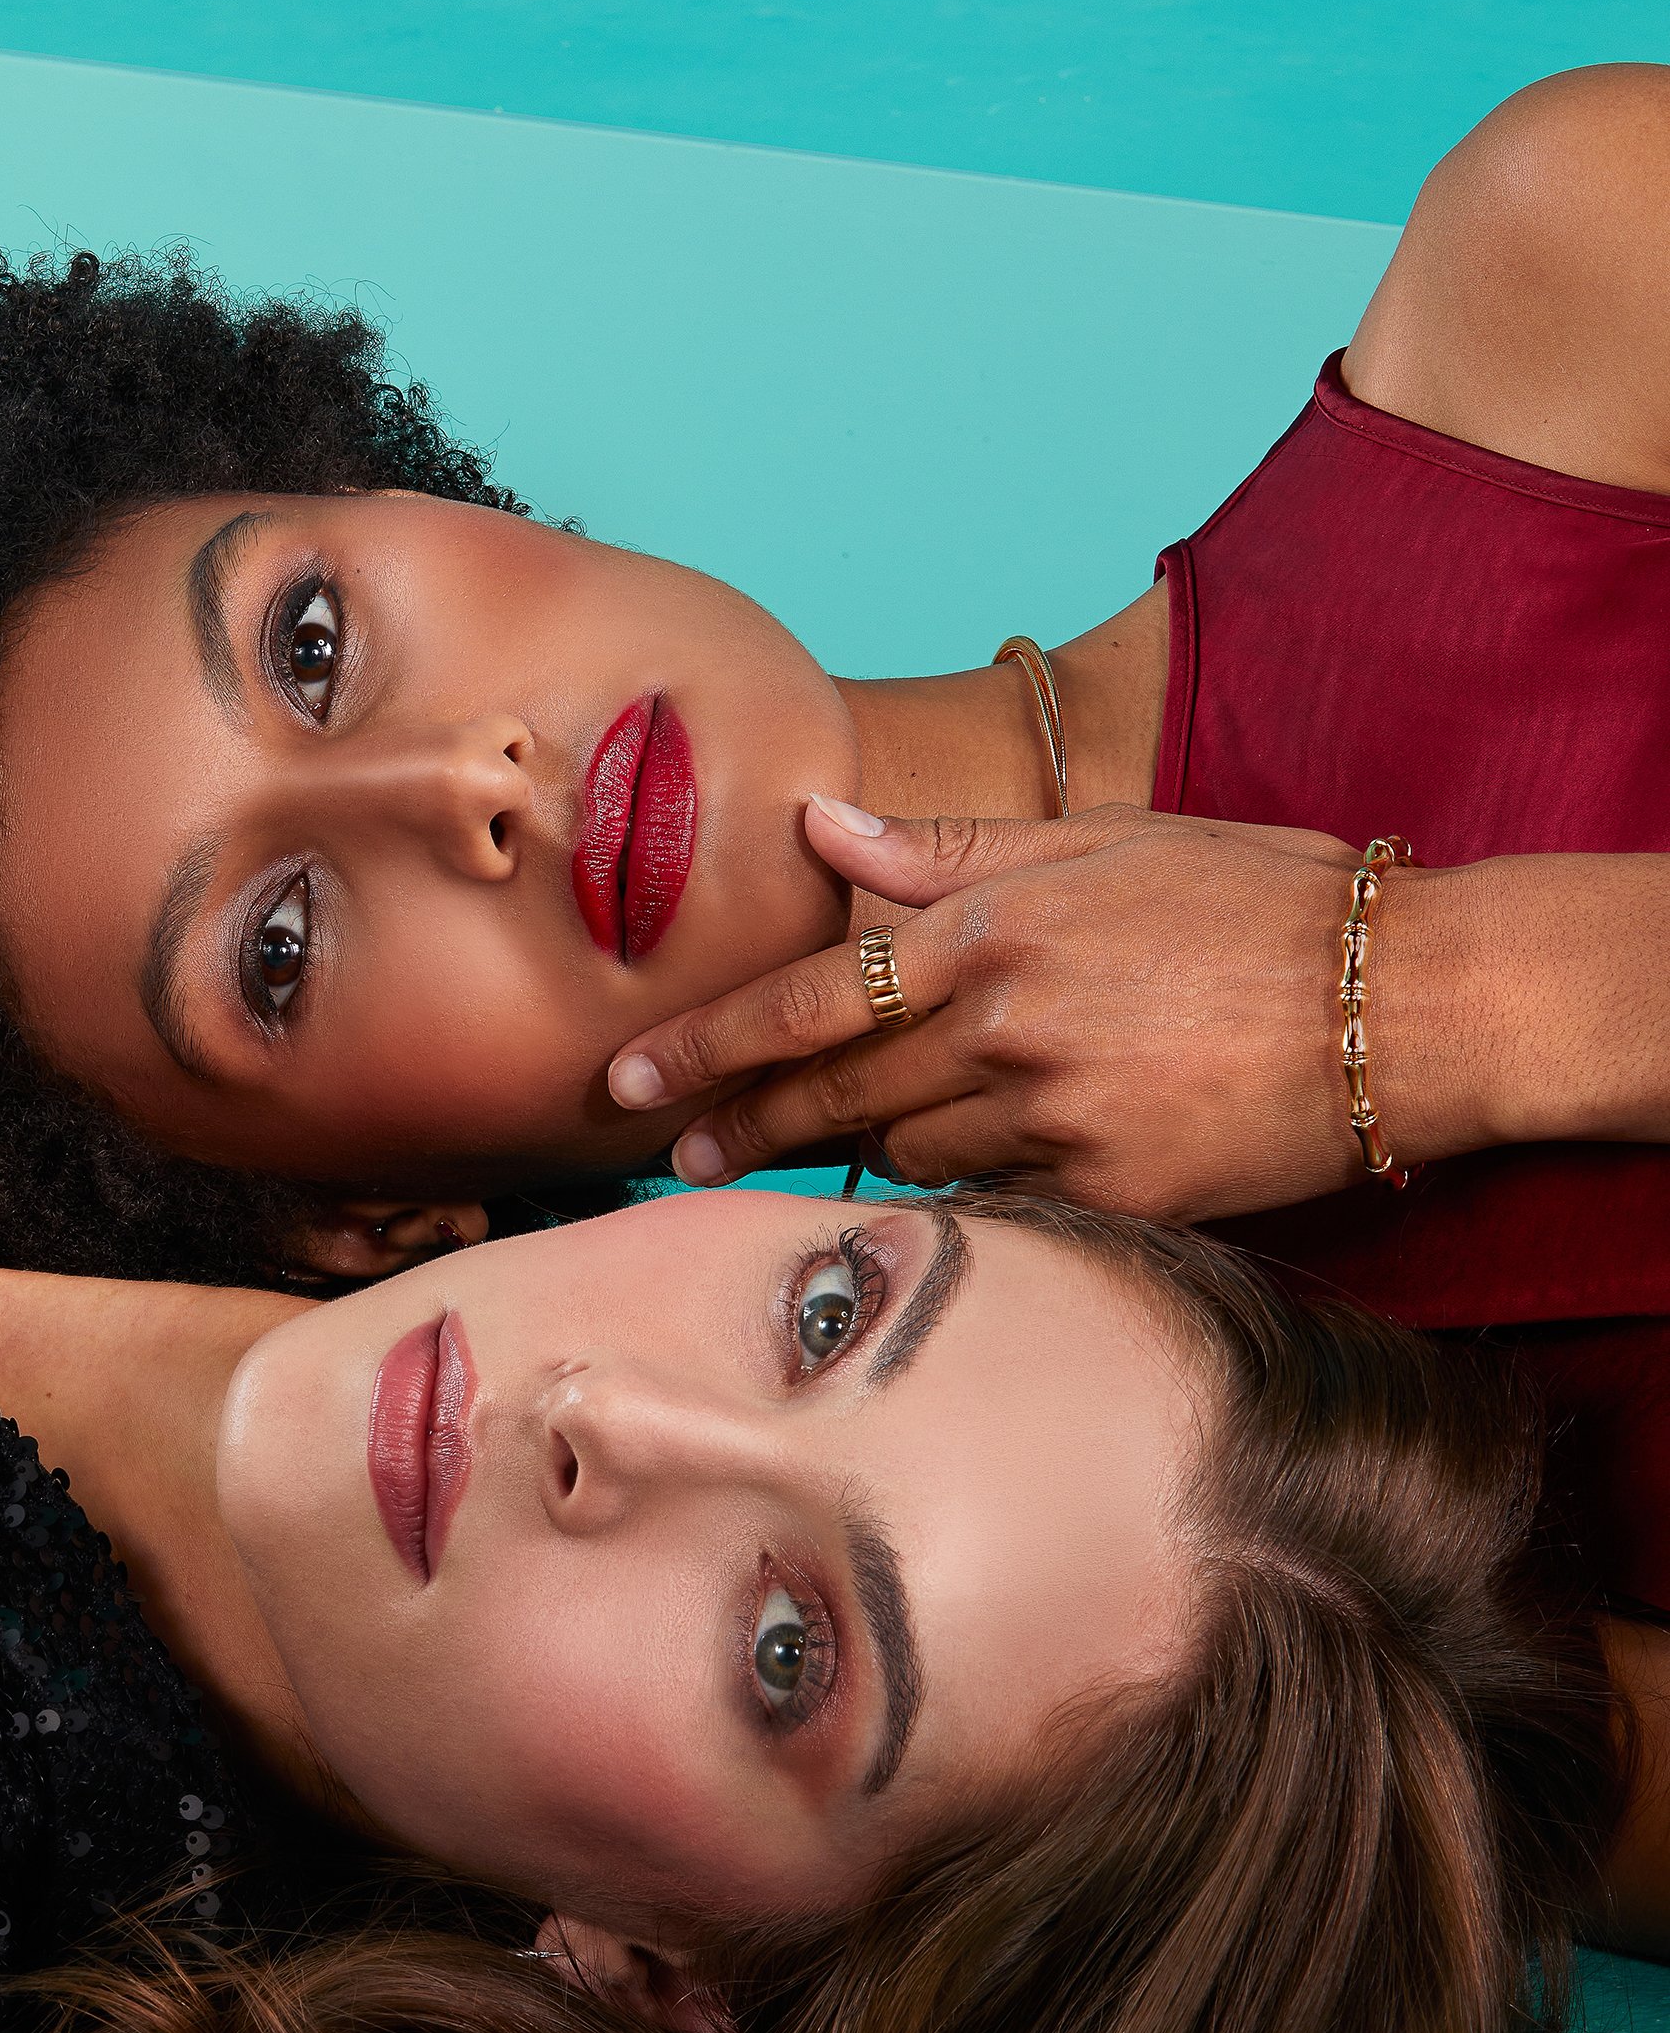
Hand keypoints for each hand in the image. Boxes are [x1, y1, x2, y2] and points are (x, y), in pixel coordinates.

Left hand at [609, 801, 1474, 1222]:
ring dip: (862, 1149)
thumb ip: (949, 851)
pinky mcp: (1107, 1194)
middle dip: (738, 1124)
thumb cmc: (1260, 903)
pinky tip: (959, 1177)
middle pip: (828, 1094)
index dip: (706, 1046)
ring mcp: (1054, 1119)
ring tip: (820, 1149)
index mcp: (990, 930)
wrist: (1405, 1002)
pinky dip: (967, 1189)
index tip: (627, 1081)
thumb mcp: (1105, 843)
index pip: (805, 998)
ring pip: (907, 1153)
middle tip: (667, 1153)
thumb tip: (819, 828)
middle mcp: (1004, 1028)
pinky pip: (995, 1203)